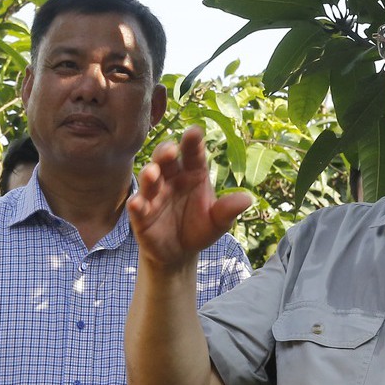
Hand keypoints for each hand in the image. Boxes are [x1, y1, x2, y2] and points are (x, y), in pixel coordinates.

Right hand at [128, 128, 252, 270]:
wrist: (180, 253)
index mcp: (193, 174)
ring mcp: (154, 196)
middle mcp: (172, 179)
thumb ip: (228, 210)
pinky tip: (137, 203)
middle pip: (166, 160)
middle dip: (165, 152)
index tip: (195, 132)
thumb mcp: (218, 222)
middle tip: (170, 150)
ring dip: (149, 174)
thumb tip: (247, 200)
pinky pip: (137, 208)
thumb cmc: (199, 229)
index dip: (193, 143)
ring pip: (149, 180)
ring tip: (152, 172)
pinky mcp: (141, 216)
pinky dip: (136, 204)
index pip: (193, 154)